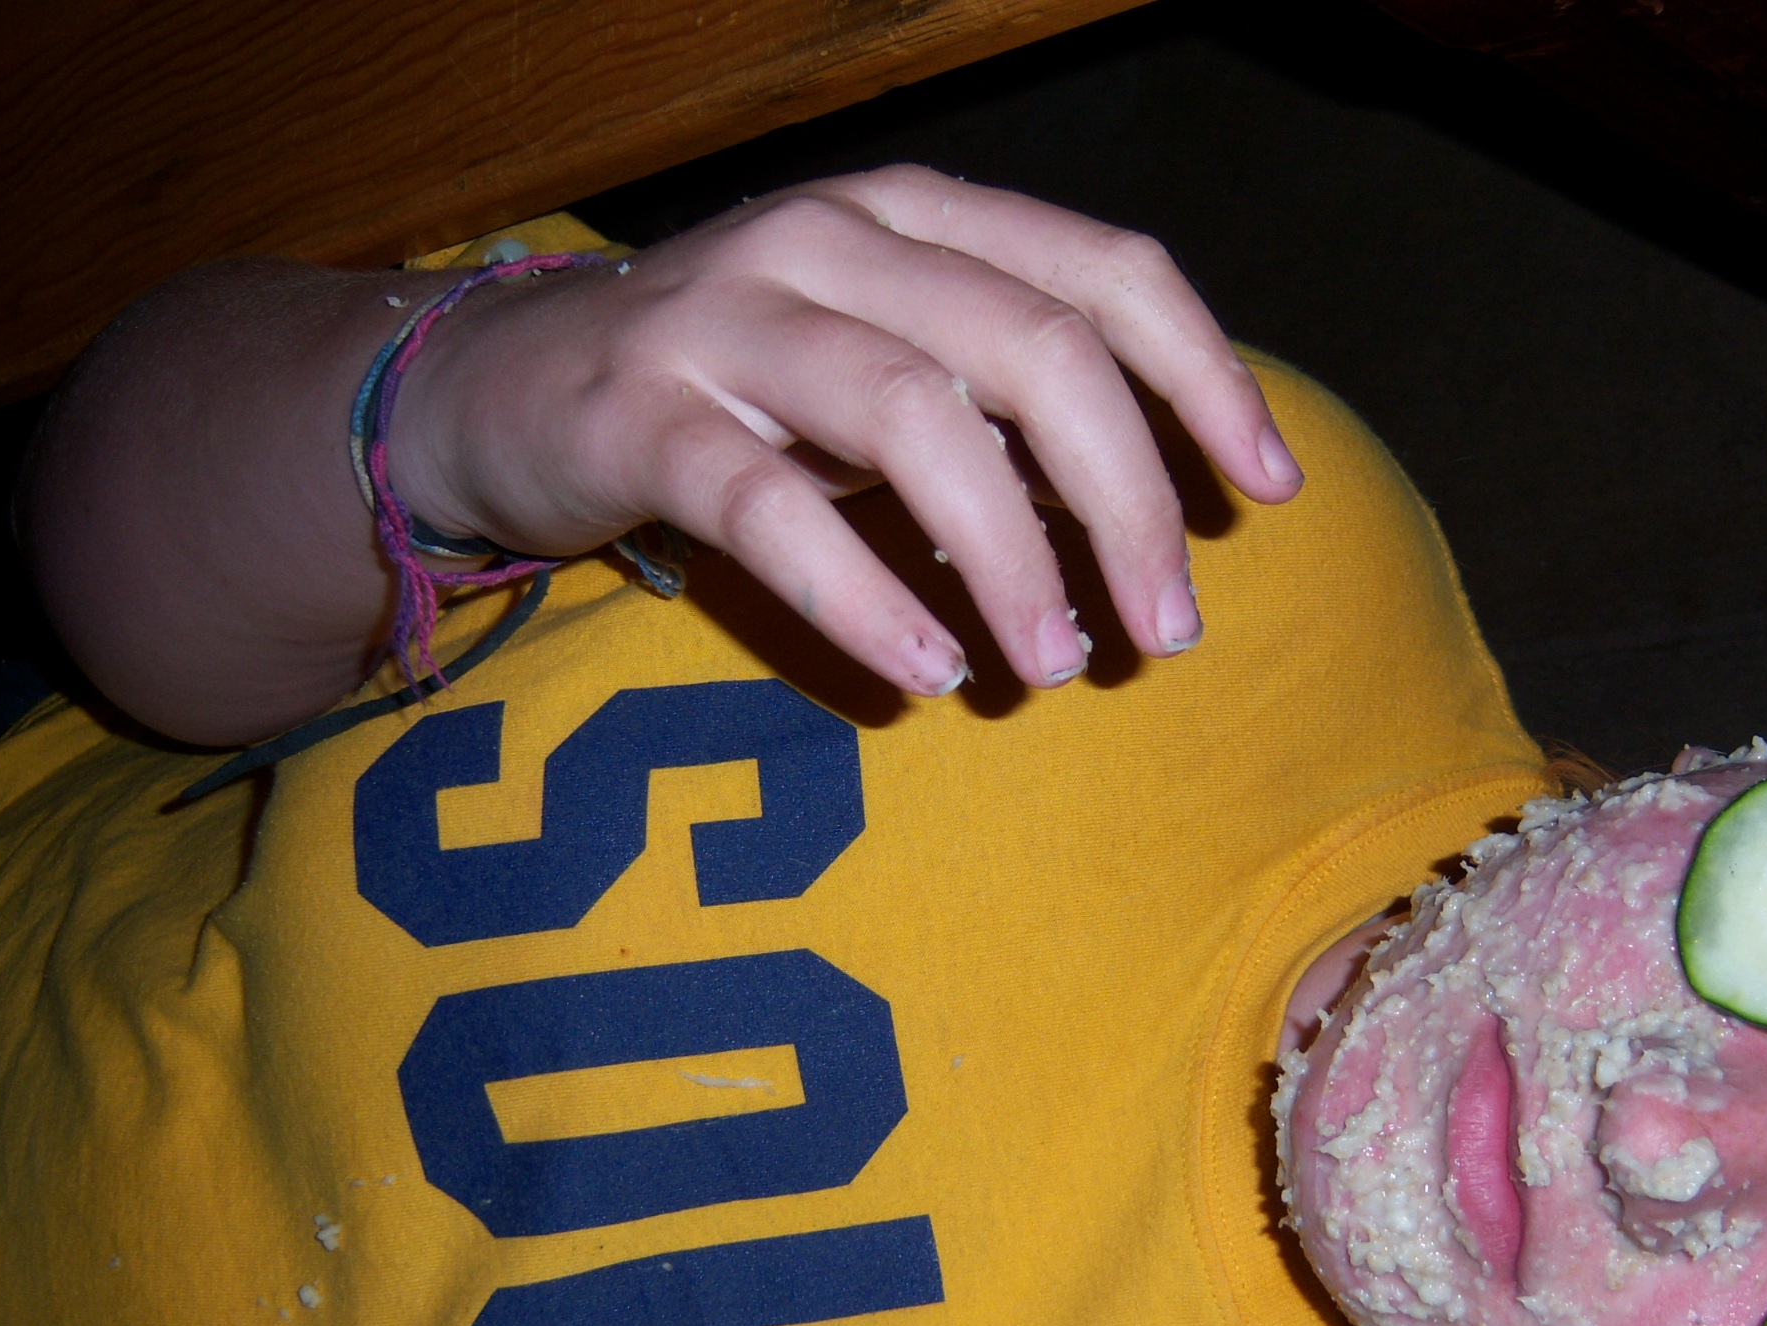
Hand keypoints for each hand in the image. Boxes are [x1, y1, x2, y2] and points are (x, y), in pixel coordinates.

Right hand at [395, 166, 1303, 695]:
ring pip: (917, 419)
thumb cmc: (735, 390)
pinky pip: (771, 505)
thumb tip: (1156, 498)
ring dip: (1014, 557)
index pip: (1105, 271)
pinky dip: (864, 593)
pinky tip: (928, 668)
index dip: (1204, 382)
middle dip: (1128, 501)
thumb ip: (1002, 397)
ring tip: (1056, 665)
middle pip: (1034, 349)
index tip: (1266, 496)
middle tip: (1167, 631)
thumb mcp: (883, 359)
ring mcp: (730, 321)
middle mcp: (831, 241)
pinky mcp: (641, 417)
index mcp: (915, 216)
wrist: (500, 387)